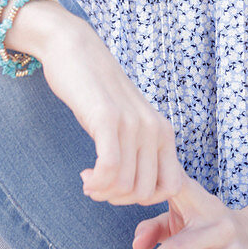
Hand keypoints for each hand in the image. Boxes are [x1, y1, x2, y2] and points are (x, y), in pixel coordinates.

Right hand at [35, 8, 183, 206]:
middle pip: (145, 192)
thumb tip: (139, 190)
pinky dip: (96, 183)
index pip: (172, 186)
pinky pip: (109, 169)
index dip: (144, 199)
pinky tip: (85, 176)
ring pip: (125, 186)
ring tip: (89, 179)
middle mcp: (154, 127)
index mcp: (163, 130)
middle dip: (119, 199)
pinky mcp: (107, 118)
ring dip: (102, 192)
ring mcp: (132, 122)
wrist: (75, 48)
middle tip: (99, 187)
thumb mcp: (128, 121)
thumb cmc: (98, 90)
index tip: (121, 190)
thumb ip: (140, 148)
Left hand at [132, 171, 247, 248]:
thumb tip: (135, 245)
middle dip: (149, 248)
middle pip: (170, 222)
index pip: (171, 180)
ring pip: (182, 247)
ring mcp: (224, 232)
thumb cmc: (210, 229)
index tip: (122, 193)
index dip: (149, 182)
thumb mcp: (182, 222)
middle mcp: (211, 209)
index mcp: (195, 195)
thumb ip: (155, 227)